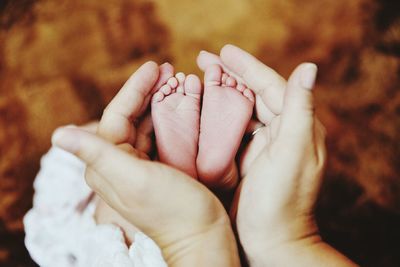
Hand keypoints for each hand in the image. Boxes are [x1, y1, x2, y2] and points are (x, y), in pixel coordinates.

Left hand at [52, 62, 239, 266]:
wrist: (200, 234)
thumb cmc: (170, 208)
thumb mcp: (133, 179)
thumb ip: (97, 154)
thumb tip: (57, 135)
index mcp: (106, 163)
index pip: (116, 115)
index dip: (134, 88)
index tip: (155, 66)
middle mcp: (118, 163)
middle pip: (130, 116)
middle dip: (148, 90)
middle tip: (169, 68)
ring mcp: (139, 166)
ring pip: (145, 124)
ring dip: (159, 101)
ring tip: (176, 81)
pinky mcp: (158, 168)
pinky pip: (159, 135)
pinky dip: (168, 118)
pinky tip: (180, 106)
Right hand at [198, 45, 355, 265]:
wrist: (271, 242)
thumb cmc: (284, 200)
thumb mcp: (294, 152)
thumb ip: (301, 109)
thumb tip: (309, 67)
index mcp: (296, 126)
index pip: (271, 85)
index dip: (247, 66)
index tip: (224, 50)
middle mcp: (281, 132)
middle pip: (252, 94)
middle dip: (228, 75)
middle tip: (203, 58)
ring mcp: (261, 147)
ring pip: (239, 110)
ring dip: (219, 93)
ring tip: (197, 77)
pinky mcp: (244, 160)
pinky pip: (228, 131)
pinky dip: (215, 117)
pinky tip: (198, 109)